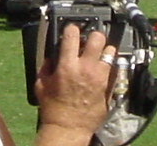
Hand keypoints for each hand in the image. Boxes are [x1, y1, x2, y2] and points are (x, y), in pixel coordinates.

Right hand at [35, 24, 116, 144]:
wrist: (68, 128)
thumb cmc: (53, 108)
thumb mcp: (41, 83)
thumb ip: (46, 65)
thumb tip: (52, 55)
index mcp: (67, 65)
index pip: (72, 34)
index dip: (71, 28)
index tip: (70, 30)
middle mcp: (86, 68)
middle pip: (97, 38)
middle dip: (92, 35)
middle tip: (88, 39)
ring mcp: (100, 77)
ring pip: (110, 51)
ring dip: (104, 50)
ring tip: (98, 53)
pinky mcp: (109, 87)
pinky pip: (115, 69)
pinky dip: (109, 65)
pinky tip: (102, 67)